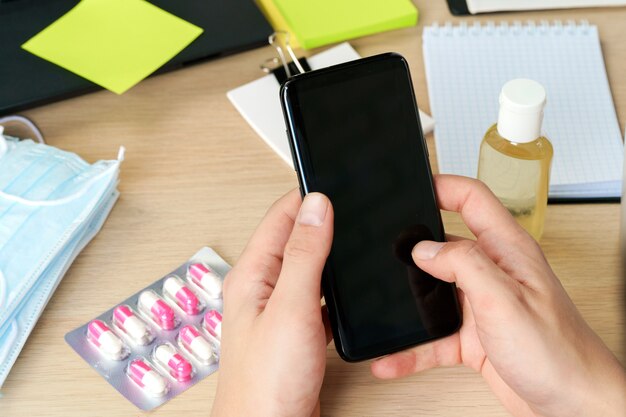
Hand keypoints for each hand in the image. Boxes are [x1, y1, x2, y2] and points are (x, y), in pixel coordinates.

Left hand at [211, 190, 333, 416]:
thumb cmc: (267, 383)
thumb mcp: (290, 309)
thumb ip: (304, 256)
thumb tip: (316, 207)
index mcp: (253, 275)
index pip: (280, 216)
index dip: (307, 195)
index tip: (335, 179)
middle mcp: (263, 288)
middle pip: (294, 238)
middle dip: (322, 218)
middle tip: (351, 201)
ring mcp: (280, 309)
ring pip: (308, 266)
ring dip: (328, 250)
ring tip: (353, 234)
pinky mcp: (296, 329)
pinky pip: (317, 294)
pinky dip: (333, 284)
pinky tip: (348, 284)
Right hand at [371, 175, 625, 416]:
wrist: (572, 406)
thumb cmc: (558, 353)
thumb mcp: (504, 299)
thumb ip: (463, 265)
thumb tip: (424, 249)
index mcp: (507, 251)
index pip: (472, 200)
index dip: (443, 186)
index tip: (413, 186)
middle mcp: (493, 273)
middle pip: (445, 245)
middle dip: (412, 247)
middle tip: (383, 252)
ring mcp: (481, 305)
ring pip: (433, 294)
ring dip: (408, 305)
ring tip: (384, 309)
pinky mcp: (473, 337)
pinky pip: (433, 337)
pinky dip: (412, 348)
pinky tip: (394, 357)